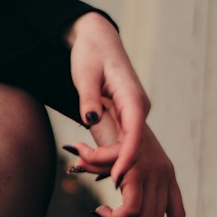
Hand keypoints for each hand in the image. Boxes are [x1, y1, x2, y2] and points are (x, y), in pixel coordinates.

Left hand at [62, 11, 150, 184]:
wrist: (97, 39)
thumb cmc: (91, 53)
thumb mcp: (84, 74)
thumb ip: (88, 98)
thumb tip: (90, 121)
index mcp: (133, 98)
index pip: (135, 132)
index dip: (127, 156)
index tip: (116, 177)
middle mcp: (138, 109)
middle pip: (130, 145)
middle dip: (108, 161)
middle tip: (78, 164)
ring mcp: (134, 114)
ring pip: (125, 146)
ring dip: (104, 159)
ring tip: (77, 158)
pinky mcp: (126, 117)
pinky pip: (120, 141)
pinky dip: (106, 152)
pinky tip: (87, 156)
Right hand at [65, 104, 185, 216]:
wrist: (102, 95)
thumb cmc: (105, 127)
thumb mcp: (114, 163)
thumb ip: (116, 184)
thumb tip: (107, 214)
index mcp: (164, 173)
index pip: (177, 215)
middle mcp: (165, 173)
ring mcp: (154, 172)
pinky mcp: (138, 171)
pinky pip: (129, 210)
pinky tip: (99, 213)